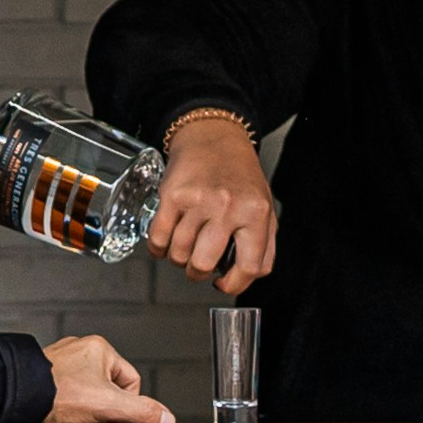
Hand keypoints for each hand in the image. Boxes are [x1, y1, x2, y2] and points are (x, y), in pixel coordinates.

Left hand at [35, 336, 175, 422]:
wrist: (20, 396)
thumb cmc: (60, 393)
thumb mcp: (109, 405)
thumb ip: (142, 412)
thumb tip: (167, 420)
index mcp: (101, 348)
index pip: (131, 381)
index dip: (126, 406)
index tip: (113, 420)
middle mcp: (80, 348)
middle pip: (109, 388)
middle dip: (103, 408)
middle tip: (91, 420)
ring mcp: (61, 360)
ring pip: (88, 391)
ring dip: (86, 409)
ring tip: (74, 417)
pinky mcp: (45, 374)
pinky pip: (67, 392)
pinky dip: (68, 406)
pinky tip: (61, 414)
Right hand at [150, 110, 277, 294]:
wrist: (214, 137)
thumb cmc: (240, 176)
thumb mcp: (264, 208)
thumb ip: (262, 246)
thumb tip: (242, 279)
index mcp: (256, 213)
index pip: (249, 267)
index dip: (233, 284)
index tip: (223, 284)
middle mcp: (228, 207)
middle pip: (203, 264)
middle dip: (197, 273)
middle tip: (198, 266)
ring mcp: (198, 201)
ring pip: (178, 254)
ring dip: (178, 259)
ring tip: (185, 248)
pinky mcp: (172, 195)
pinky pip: (158, 238)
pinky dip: (158, 248)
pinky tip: (165, 243)